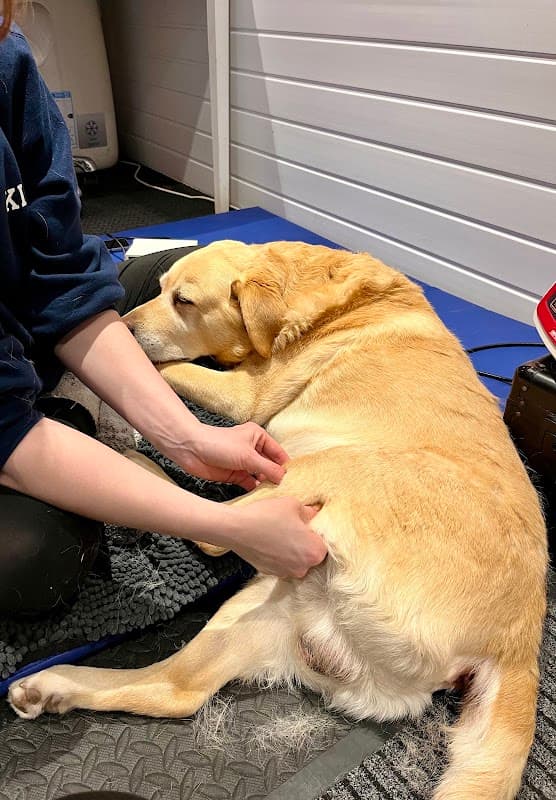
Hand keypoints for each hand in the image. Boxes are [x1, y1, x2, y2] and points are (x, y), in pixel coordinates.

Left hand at [174, 421, 288, 489]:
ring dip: (266, 485)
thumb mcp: (248, 456)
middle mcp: (252, 449)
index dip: (285, 466)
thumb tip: (284, 478)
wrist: (191, 450)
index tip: (294, 480)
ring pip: (260, 476)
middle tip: (287, 491)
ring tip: (276, 496)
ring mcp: (243, 462)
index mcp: (258, 437)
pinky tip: (261, 496)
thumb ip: (268, 468)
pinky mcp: (234, 474)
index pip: (278, 453)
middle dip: (276, 477)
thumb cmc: (219, 444)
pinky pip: (249, 483)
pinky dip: (255, 489)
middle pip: (270, 465)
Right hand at [231, 497, 327, 577]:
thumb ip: (309, 512)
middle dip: (304, 543)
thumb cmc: (267, 516)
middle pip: (311, 555)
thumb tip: (314, 514)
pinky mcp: (270, 573)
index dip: (316, 533)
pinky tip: (269, 541)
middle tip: (293, 527)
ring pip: (295, 561)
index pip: (324, 544)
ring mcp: (285, 573)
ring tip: (279, 533)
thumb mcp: (293, 504)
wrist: (236, 528)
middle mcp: (302, 568)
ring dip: (291, 550)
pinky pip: (281, 564)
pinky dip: (278, 555)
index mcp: (314, 552)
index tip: (307, 524)